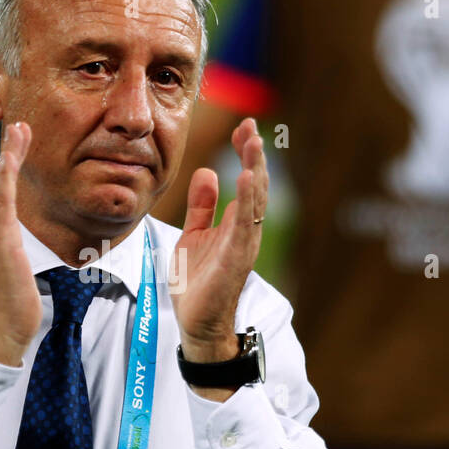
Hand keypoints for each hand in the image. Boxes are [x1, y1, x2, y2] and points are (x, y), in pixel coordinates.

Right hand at [0, 122, 40, 366]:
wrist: (4, 331)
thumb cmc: (12, 302)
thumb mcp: (14, 266)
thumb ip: (13, 246)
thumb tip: (19, 238)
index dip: (6, 167)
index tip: (17, 143)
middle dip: (7, 153)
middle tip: (19, 126)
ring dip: (8, 158)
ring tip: (18, 132)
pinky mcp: (0, 244)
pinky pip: (2, 206)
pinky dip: (5, 181)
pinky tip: (10, 162)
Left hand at [170, 118, 267, 365]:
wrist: (196, 323)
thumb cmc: (197, 283)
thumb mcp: (193, 235)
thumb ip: (201, 206)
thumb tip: (206, 171)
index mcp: (235, 222)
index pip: (245, 180)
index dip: (245, 153)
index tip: (242, 127)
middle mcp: (245, 229)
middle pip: (255, 184)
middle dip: (253, 154)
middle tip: (250, 126)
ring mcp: (243, 243)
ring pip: (254, 200)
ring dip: (255, 170)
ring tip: (253, 143)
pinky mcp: (236, 257)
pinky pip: (244, 224)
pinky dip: (246, 200)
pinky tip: (245, 177)